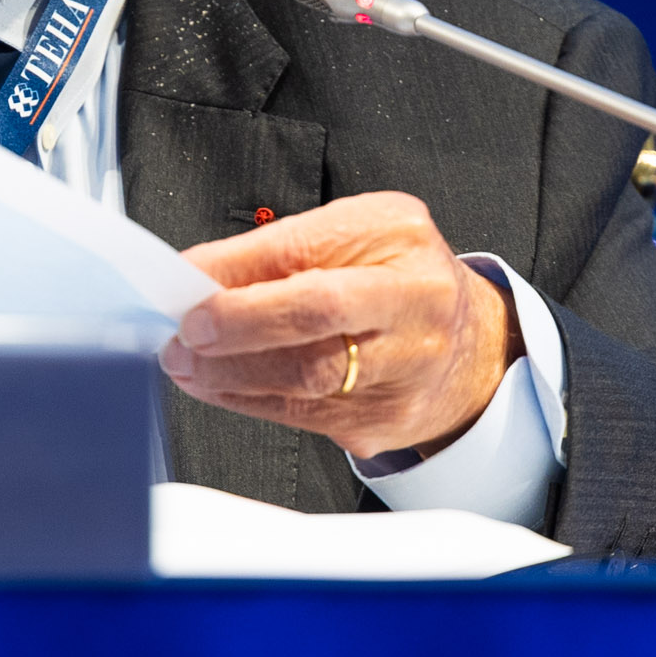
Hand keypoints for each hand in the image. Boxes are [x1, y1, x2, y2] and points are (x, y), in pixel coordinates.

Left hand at [162, 192, 522, 460]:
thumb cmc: (400, 280)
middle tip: (184, 329)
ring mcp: (405, 369)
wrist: (471, 348)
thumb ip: (285, 248)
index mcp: (399, 237)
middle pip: (315, 315)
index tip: (183, 278)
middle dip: (236, 323)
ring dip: (228, 370)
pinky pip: (301, 416)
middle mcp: (413, 302)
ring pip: (303, 378)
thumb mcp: (357, 235)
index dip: (236, 267)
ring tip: (185, 360)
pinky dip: (246, 400)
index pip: (306, 250)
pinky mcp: (384, 421)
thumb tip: (201, 275)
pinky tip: (216, 385)